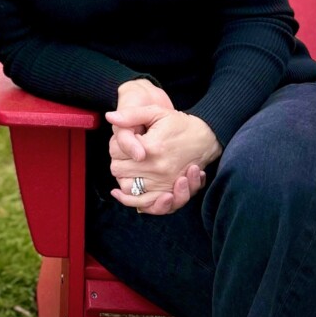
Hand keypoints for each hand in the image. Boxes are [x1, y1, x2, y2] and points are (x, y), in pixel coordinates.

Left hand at [106, 105, 220, 213]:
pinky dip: (132, 200)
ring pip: (128, 188)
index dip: (114, 144)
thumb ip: (131, 115)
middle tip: (125, 153)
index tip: (121, 140)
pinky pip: (146, 204)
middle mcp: (157, 168)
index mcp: (151, 148)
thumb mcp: (156, 112)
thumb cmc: (179, 123)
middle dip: (117, 160)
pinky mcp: (169, 191)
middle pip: (118, 170)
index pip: (115, 151)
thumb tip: (110, 117)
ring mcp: (164, 182)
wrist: (205, 138)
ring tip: (124, 170)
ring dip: (122, 179)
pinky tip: (121, 193)